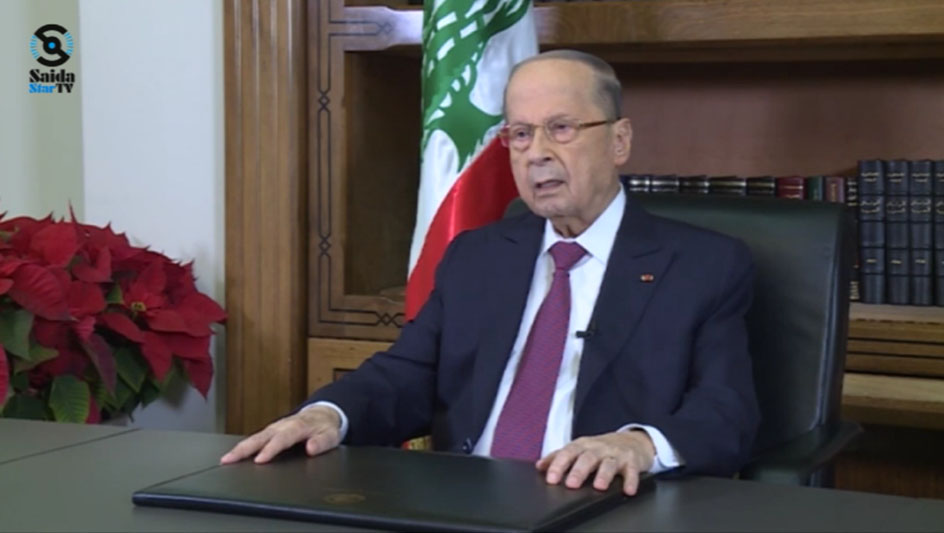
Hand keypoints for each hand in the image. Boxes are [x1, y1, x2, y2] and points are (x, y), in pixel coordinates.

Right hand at [220, 405, 341, 464]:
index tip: (259, 460)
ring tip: (226, 459)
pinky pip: (255, 438)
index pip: (282, 439)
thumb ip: (322, 443)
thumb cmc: (325, 427)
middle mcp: (282, 426)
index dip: (270, 449)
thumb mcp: (331, 435)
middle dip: (245, 448)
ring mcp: (275, 428)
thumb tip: (311, 448)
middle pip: (261, 437)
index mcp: (297, 427)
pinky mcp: (270, 431)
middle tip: (230, 459)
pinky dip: (243, 446)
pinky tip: (233, 455)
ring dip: (240, 448)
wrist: (322, 414)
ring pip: (255, 437)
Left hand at [536, 430, 655, 495]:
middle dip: (579, 471)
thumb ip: (559, 456)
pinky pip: (632, 471)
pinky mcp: (632, 461)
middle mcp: (598, 448)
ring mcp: (615, 454)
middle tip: (571, 484)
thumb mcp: (579, 449)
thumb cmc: (600, 448)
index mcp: (582, 445)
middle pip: (587, 458)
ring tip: (599, 487)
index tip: (551, 479)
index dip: (558, 465)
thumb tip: (540, 466)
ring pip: (609, 463)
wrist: (632, 440)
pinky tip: (627, 490)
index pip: (567, 453)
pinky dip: (630, 480)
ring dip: (604, 475)